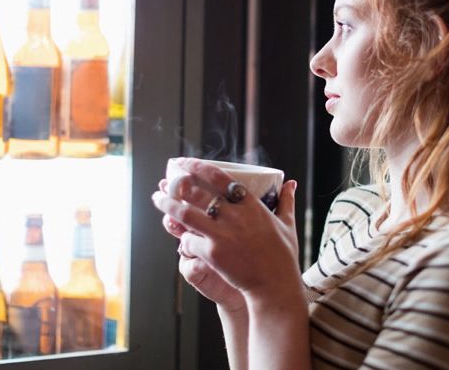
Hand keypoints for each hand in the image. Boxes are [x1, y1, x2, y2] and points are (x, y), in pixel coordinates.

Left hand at [152, 158, 301, 301]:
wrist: (275, 286)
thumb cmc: (283, 256)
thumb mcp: (287, 224)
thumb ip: (286, 201)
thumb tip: (290, 182)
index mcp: (251, 205)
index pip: (218, 177)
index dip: (197, 166)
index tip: (184, 162)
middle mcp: (234, 216)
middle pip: (196, 192)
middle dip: (176, 183)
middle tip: (166, 180)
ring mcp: (222, 235)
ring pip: (185, 214)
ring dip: (167, 204)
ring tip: (157, 198)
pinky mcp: (213, 254)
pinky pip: (189, 241)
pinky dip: (183, 239)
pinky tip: (178, 236)